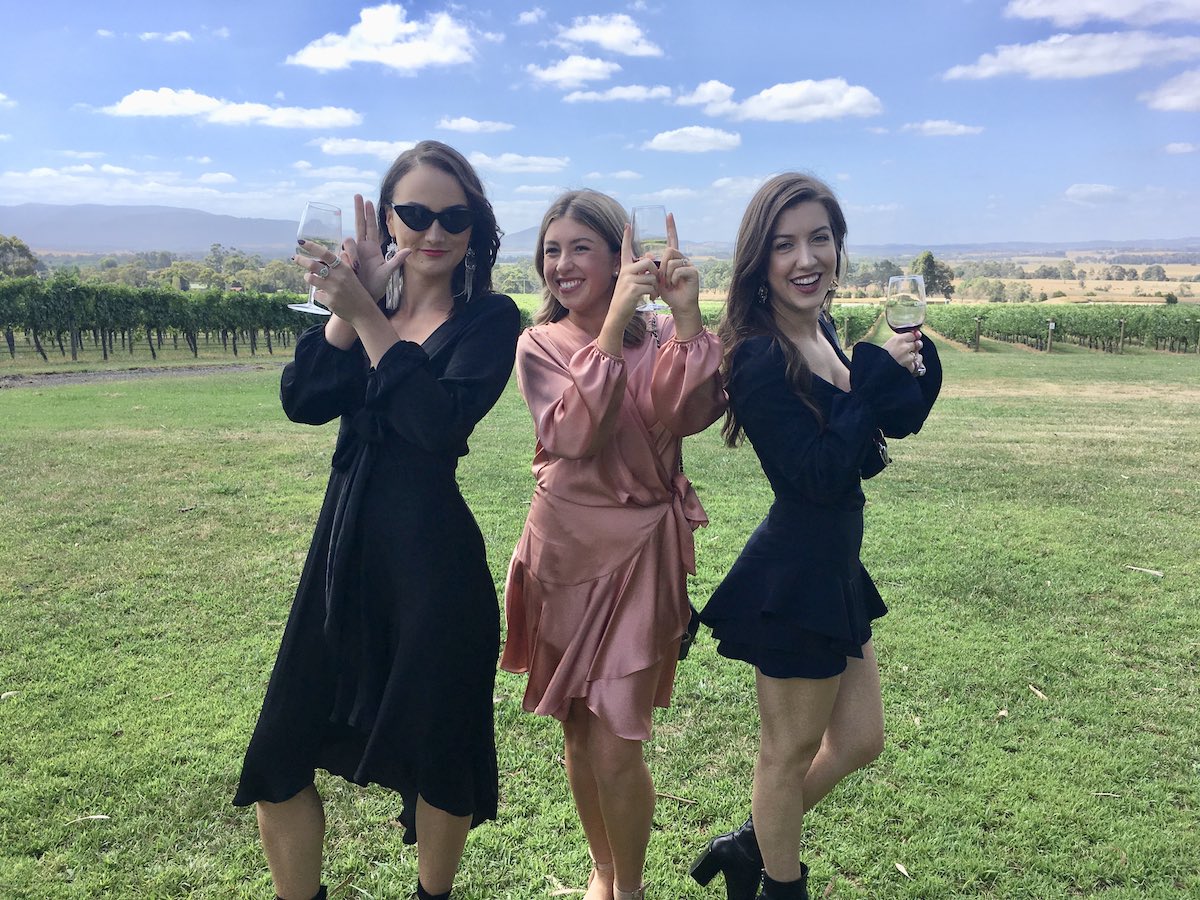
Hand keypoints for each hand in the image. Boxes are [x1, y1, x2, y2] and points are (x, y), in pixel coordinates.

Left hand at [295, 239, 409, 324]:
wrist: (363, 311)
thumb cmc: (357, 291)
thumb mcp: (352, 274)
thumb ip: (342, 263)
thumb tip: (328, 254)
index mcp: (344, 268)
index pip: (325, 254)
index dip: (312, 247)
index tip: (301, 242)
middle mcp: (338, 277)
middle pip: (313, 265)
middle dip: (301, 260)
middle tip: (294, 257)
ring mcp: (333, 290)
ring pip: (311, 279)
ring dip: (308, 277)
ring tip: (310, 277)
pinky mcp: (329, 301)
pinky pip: (316, 294)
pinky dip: (318, 294)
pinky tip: (324, 296)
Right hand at [343, 194, 404, 299]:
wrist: (363, 298)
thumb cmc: (375, 287)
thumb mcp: (387, 273)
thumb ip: (396, 261)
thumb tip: (410, 250)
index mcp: (372, 249)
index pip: (371, 227)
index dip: (369, 214)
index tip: (368, 200)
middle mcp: (361, 248)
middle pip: (358, 224)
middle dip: (358, 210)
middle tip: (357, 195)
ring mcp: (350, 254)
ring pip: (347, 242)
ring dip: (352, 253)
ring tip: (358, 268)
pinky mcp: (341, 261)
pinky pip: (339, 255)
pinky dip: (344, 259)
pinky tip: (348, 267)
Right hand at [609, 223, 658, 322]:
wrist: (618, 314)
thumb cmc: (627, 299)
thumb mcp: (632, 282)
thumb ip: (641, 270)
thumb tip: (650, 256)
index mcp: (624, 268)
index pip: (625, 249)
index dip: (626, 237)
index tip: (627, 225)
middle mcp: (625, 272)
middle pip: (648, 262)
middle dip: (656, 272)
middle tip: (656, 282)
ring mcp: (628, 280)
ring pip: (652, 277)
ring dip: (656, 287)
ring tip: (652, 294)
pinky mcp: (633, 290)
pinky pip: (651, 287)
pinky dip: (654, 293)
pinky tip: (650, 298)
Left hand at [657, 212, 701, 338]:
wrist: (679, 305)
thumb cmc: (669, 293)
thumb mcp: (657, 279)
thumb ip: (652, 267)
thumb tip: (646, 255)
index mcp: (674, 258)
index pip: (672, 239)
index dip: (671, 227)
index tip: (669, 215)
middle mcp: (683, 259)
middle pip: (669, 250)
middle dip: (662, 265)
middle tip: (662, 279)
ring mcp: (689, 264)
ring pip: (672, 260)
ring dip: (666, 274)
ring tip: (669, 284)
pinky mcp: (693, 272)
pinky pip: (678, 269)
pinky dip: (673, 278)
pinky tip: (676, 285)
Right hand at [883, 330, 923, 374]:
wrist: (876, 371)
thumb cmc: (880, 357)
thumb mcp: (888, 344)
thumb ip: (901, 339)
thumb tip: (917, 334)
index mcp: (897, 339)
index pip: (913, 335)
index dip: (912, 338)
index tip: (911, 340)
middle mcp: (904, 347)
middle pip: (918, 344)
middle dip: (914, 348)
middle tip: (906, 352)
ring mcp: (907, 358)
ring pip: (918, 355)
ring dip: (913, 358)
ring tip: (903, 361)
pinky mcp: (910, 368)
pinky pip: (916, 365)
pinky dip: (912, 366)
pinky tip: (904, 367)